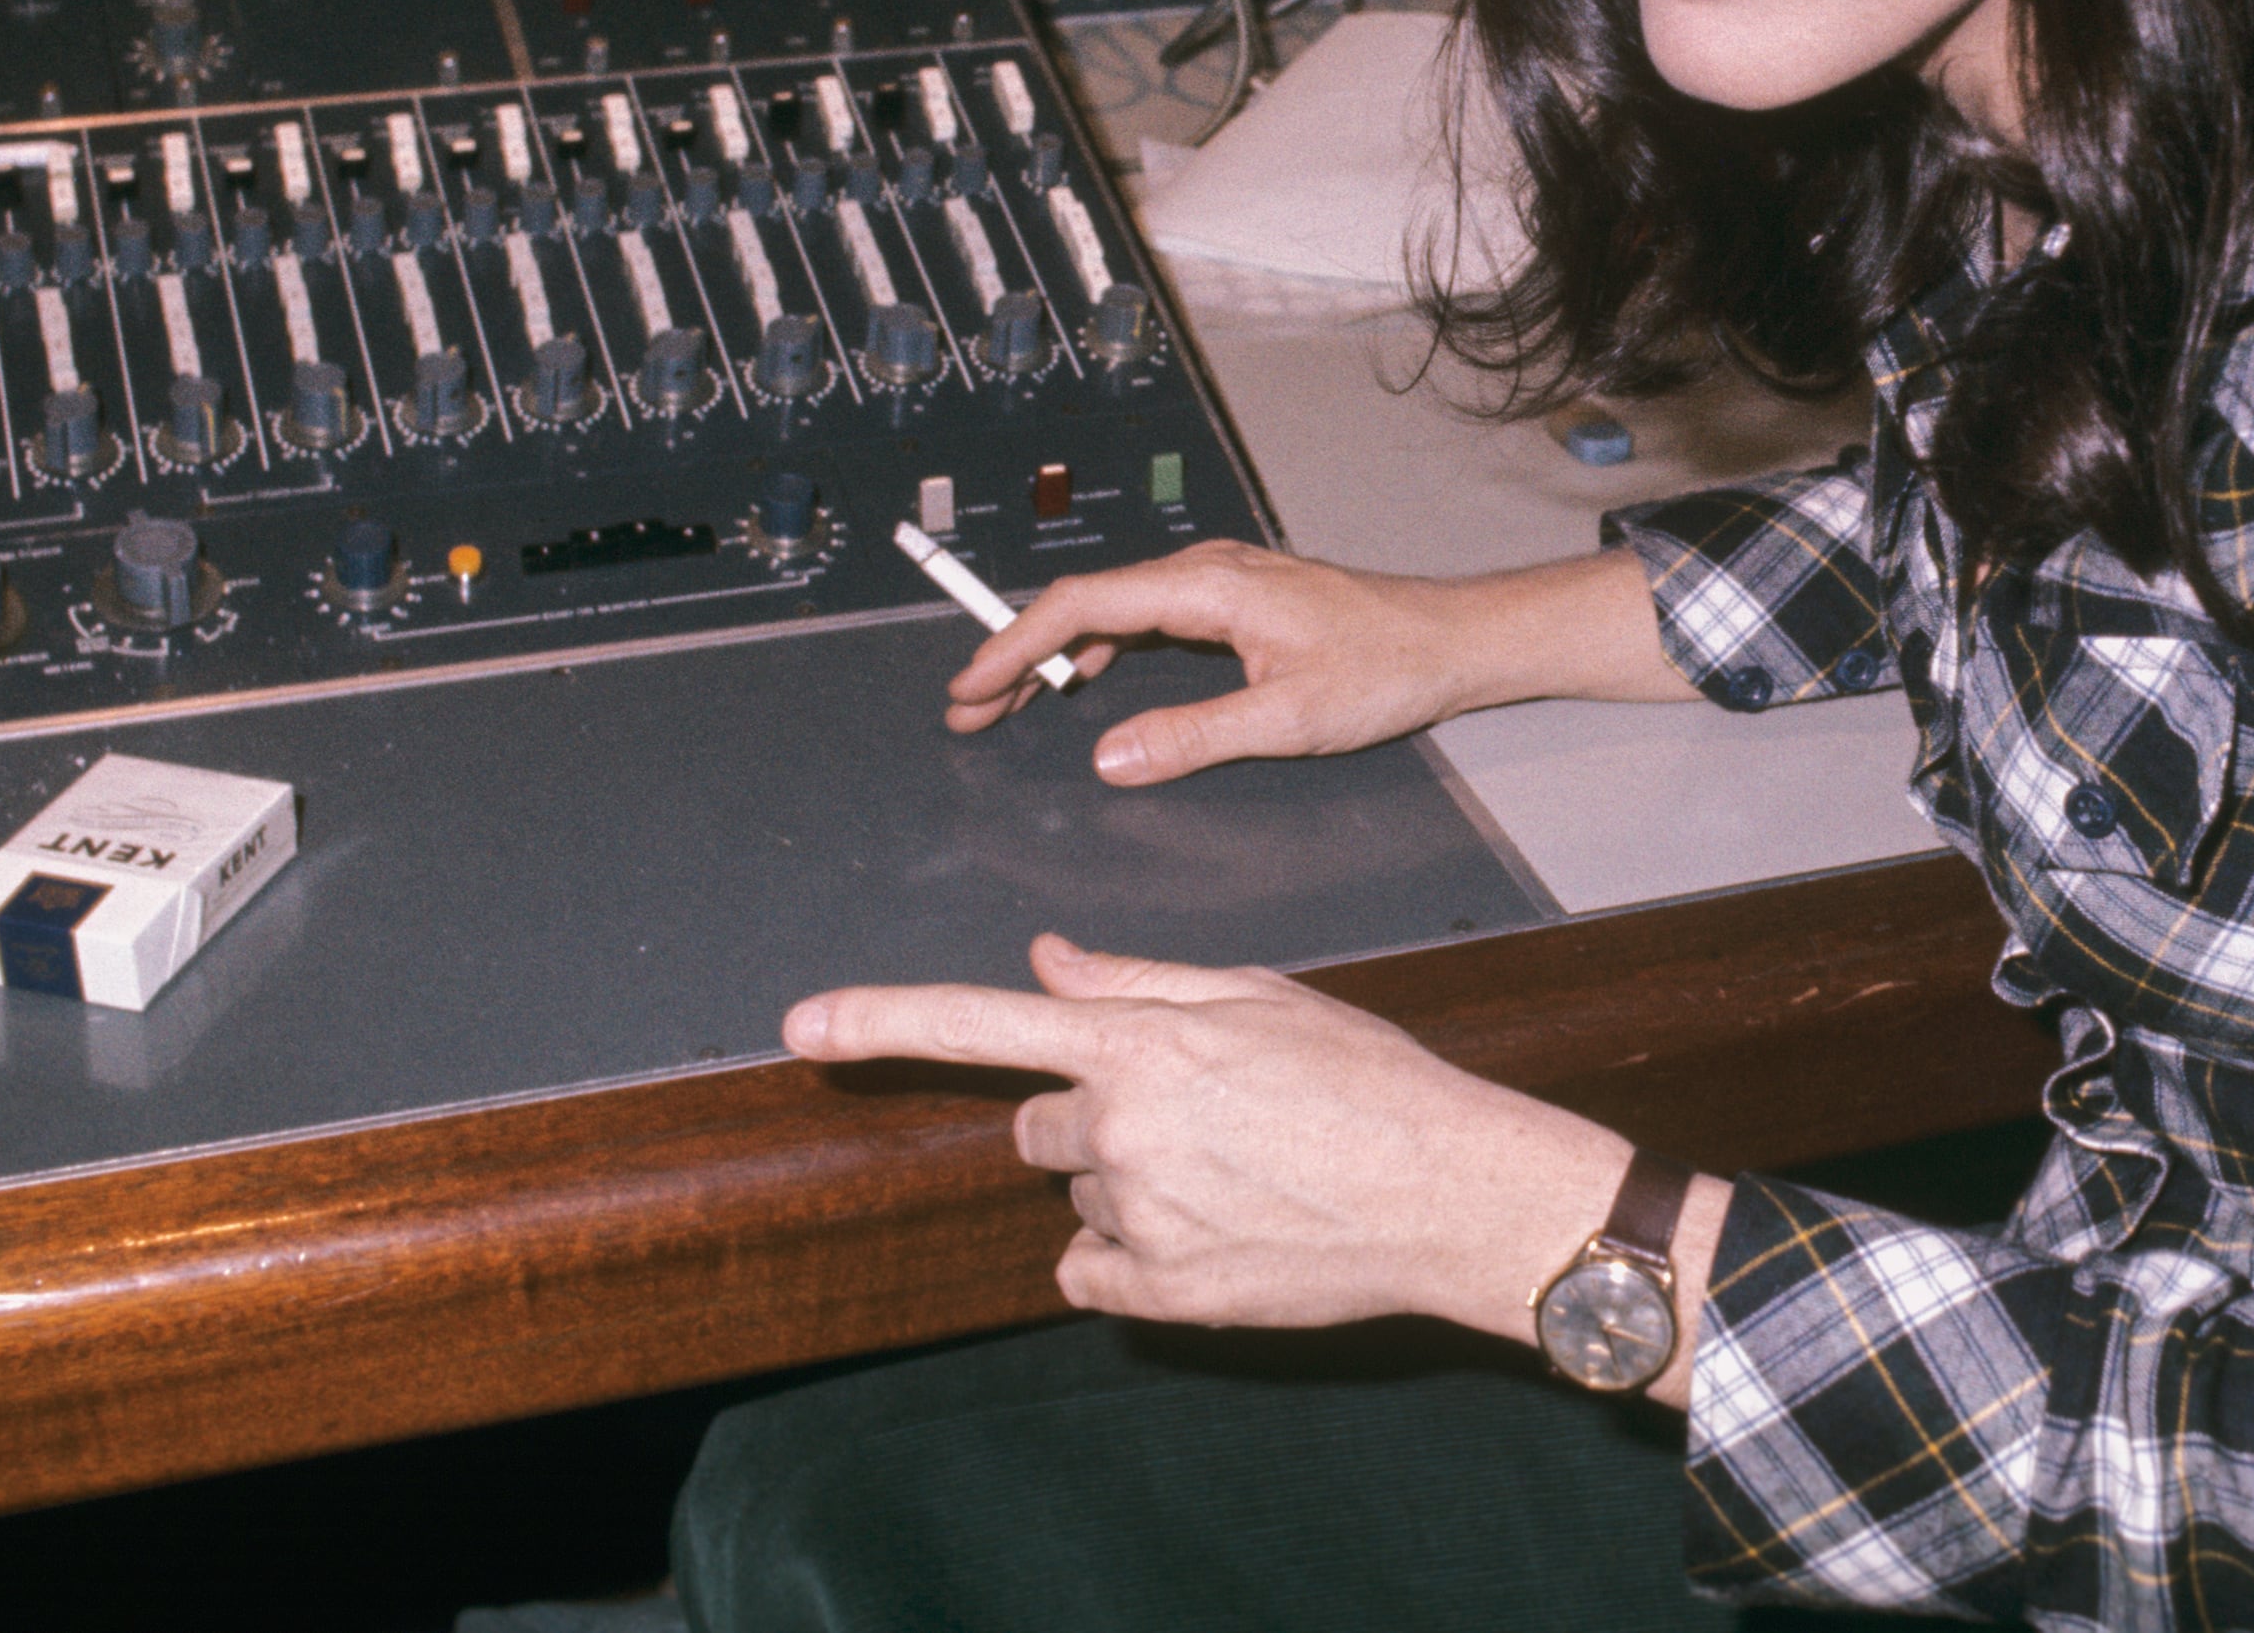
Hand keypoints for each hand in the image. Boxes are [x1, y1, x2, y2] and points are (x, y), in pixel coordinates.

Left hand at [785, 934, 1631, 1336]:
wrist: (1453, 1192)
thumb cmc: (1372, 1082)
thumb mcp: (1260, 998)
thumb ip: (1137, 981)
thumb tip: (1047, 961)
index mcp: (1140, 1044)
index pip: (980, 1023)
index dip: (880, 1019)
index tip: (801, 1025)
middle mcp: (1122, 1130)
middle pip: (1038, 1123)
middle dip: (1093, 1114)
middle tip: (1198, 1114)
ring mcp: (1138, 1218)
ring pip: (1081, 1193)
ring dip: (1132, 1181)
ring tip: (1236, 1170)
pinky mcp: (1161, 1292)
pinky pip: (1095, 1270)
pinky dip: (1134, 1254)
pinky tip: (1219, 1228)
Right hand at [944, 541, 1691, 783]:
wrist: (1449, 640)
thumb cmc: (1385, 669)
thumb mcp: (1288, 720)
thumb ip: (1195, 736)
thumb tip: (1110, 755)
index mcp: (1209, 586)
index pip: (1084, 605)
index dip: (1015, 645)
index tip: (970, 688)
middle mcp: (1206, 570)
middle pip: (1086, 603)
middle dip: (1018, 653)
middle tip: (968, 710)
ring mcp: (1220, 581)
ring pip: (1113, 609)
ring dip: (1056, 653)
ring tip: (1008, 702)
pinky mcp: (1235, 600)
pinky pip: (1147, 616)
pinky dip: (1101, 647)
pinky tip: (1087, 682)